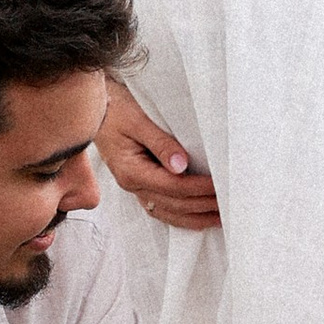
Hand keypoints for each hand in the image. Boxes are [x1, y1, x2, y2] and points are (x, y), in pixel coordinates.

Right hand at [98, 81, 220, 231]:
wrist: (93, 106)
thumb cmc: (113, 108)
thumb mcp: (137, 120)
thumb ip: (161, 143)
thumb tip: (182, 165)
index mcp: (131, 170)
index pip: (173, 186)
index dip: (199, 188)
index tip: (220, 185)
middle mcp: (131, 184)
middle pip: (173, 204)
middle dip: (203, 205)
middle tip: (230, 204)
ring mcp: (133, 186)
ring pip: (167, 212)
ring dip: (195, 216)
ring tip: (220, 217)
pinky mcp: (137, 183)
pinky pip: (161, 208)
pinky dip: (181, 216)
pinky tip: (197, 216)